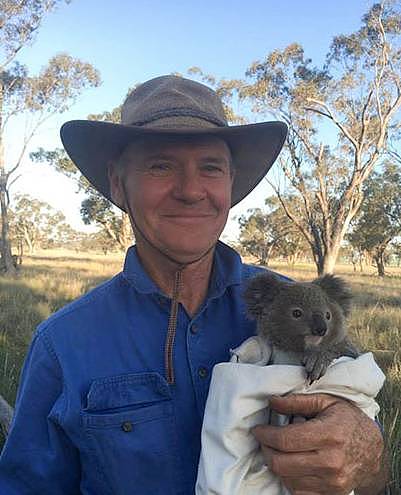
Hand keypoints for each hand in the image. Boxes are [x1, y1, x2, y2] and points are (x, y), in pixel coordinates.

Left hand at [252, 393, 385, 494]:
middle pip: (281, 463)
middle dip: (265, 450)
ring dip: (275, 464)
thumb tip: (272, 402)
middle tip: (263, 439)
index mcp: (328, 435)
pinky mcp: (330, 493)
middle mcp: (330, 461)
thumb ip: (297, 401)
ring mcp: (331, 481)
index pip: (285, 440)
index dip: (265, 435)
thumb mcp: (326, 402)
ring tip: (276, 449)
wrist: (373, 449)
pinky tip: (289, 463)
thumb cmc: (348, 421)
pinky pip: (298, 491)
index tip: (258, 430)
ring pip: (286, 478)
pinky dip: (288, 477)